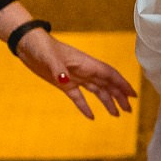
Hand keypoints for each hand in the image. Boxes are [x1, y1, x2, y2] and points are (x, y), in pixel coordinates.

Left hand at [16, 28, 135, 119]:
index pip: (109, 75)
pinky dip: (85, 106)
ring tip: (116, 114)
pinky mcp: (64, 83)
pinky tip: (91, 116)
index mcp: (86, 63)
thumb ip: (58, 68)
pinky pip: (79, 97)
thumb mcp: (49, 57)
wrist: (27, 44)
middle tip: (129, 110)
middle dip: (119, 96)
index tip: (133, 95)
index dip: (122, 85)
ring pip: (97, 90)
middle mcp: (84, 70)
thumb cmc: (40, 46)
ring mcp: (75, 77)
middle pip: (107, 84)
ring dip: (108, 101)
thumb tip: (65, 80)